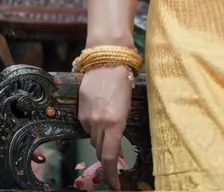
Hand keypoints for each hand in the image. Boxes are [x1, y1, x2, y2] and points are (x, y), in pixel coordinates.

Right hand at [78, 66, 132, 190]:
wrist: (107, 59)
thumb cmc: (123, 81)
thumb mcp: (127, 107)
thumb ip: (120, 129)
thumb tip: (117, 150)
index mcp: (116, 123)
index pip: (110, 157)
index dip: (112, 175)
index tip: (115, 185)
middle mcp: (100, 124)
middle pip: (101, 150)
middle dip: (107, 157)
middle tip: (115, 161)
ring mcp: (88, 118)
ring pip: (93, 140)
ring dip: (101, 141)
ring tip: (109, 130)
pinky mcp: (80, 112)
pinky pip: (87, 127)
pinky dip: (94, 128)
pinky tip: (100, 117)